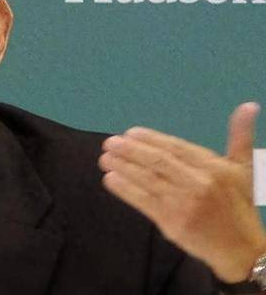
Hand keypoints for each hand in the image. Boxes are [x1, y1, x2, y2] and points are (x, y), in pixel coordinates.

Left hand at [98, 102, 265, 282]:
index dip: (151, 138)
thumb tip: (248, 105)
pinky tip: (110, 179)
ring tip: (105, 158)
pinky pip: (143, 201)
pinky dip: (125, 189)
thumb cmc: (238, 205)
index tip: (131, 132)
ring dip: (123, 167)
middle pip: (158, 161)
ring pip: (148, 179)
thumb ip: (240, 136)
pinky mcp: (172, 222)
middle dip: (130, 150)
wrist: (241, 248)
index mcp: (214, 167)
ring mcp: (184, 203)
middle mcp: (199, 183)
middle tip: (110, 142)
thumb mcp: (244, 168)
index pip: (176, 147)